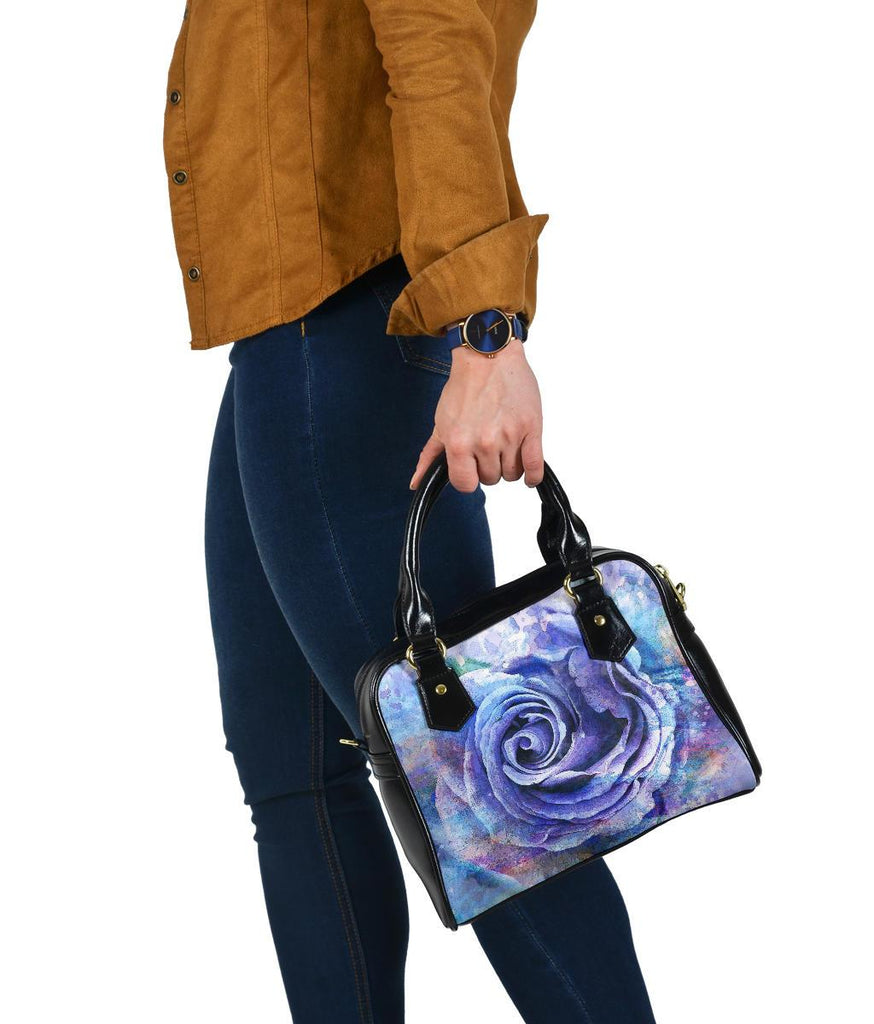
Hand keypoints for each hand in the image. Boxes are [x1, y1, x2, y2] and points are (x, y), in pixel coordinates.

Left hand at [410, 338, 543, 492]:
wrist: (488, 357)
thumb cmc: (465, 387)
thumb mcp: (441, 422)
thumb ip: (430, 454)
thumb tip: (416, 482)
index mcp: (459, 443)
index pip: (465, 484)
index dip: (468, 478)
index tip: (472, 468)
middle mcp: (484, 442)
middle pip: (491, 479)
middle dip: (490, 467)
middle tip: (489, 446)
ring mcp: (509, 436)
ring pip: (512, 474)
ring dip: (509, 465)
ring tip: (505, 445)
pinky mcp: (531, 428)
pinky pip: (534, 467)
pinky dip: (532, 475)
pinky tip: (527, 471)